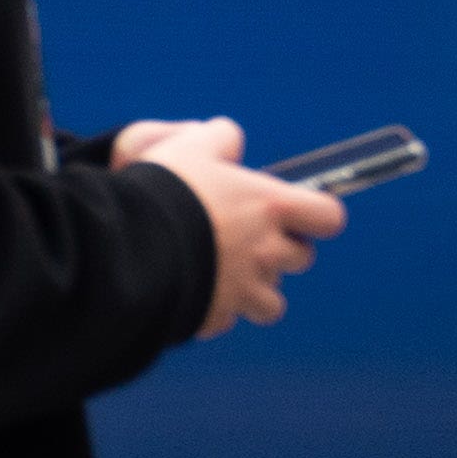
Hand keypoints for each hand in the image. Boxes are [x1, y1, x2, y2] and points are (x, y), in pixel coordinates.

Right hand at [118, 117, 344, 338]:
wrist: (127, 243)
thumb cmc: (164, 190)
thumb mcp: (190, 146)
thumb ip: (219, 138)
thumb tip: (229, 138)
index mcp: (270, 207)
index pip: (328, 217)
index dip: (316, 216)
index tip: (291, 214)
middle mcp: (266, 251)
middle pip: (301, 260)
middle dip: (280, 253)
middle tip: (248, 240)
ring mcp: (243, 289)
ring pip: (272, 302)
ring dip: (254, 291)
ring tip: (223, 275)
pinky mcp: (215, 316)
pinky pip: (228, 319)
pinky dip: (216, 311)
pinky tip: (192, 293)